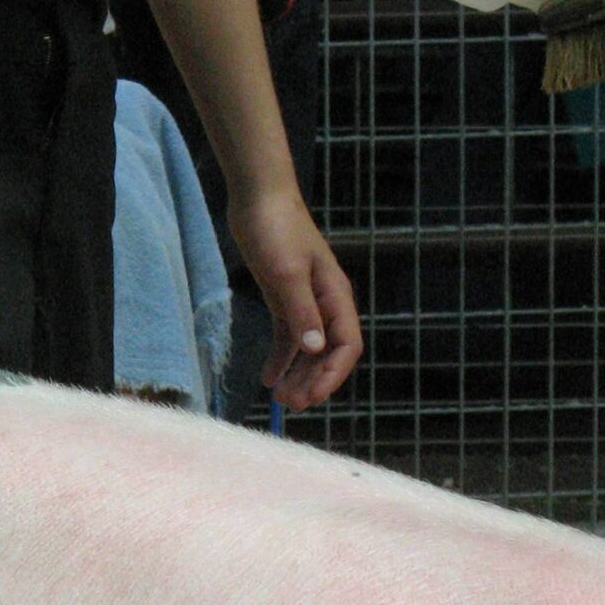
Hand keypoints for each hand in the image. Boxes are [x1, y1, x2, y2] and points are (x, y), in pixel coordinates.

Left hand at [230, 187, 361, 410]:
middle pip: (328, 354)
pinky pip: (289, 338)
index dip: (332, 376)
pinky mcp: (286, 299)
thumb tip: (316, 350)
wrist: (259, 199)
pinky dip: (281, 360)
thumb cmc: (276, 230)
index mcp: (335, 296)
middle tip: (288, 405)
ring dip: (298, 375)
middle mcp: (326, 303)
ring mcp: (307, 302)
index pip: (346, 347)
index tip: (310, 398)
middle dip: (312, 381)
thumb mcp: (287, 273)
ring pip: (309, 350)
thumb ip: (301, 312)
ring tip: (279, 398)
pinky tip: (268, 378)